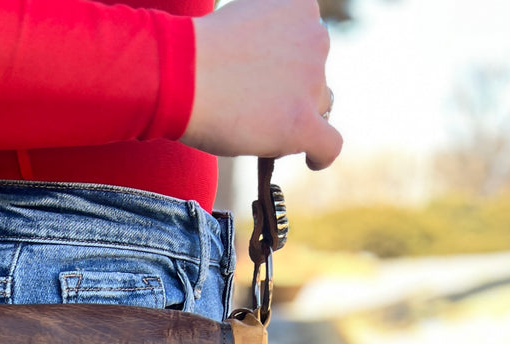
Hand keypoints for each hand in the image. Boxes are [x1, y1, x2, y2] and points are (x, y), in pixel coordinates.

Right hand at [182, 0, 342, 169]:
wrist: (180, 74)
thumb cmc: (197, 51)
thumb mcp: (241, 23)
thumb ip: (265, 40)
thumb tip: (269, 74)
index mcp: (302, 9)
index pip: (308, 43)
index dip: (288, 65)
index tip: (265, 78)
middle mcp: (316, 40)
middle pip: (315, 76)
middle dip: (292, 92)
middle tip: (255, 105)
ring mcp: (312, 82)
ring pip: (317, 108)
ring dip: (296, 117)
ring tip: (260, 128)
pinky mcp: (302, 123)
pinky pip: (328, 146)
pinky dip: (320, 156)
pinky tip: (311, 161)